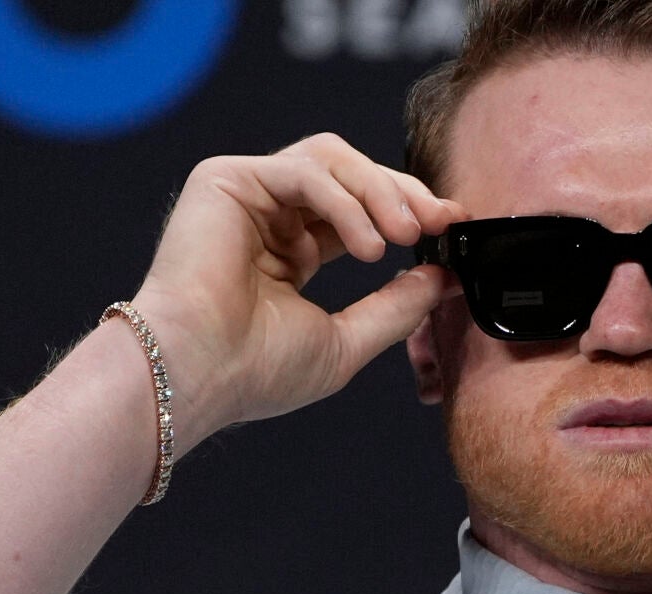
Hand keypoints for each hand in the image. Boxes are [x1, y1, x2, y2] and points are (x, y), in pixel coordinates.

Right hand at [128, 133, 463, 444]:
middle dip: (404, 194)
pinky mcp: (226, 179)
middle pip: (352, 173)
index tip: (453, 227)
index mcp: (291, 251)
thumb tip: (442, 278)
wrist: (197, 375)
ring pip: (332, 160)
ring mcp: (247, 194)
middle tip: (439, 222)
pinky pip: (305, 172)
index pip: (361, 210)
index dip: (409, 211)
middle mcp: (269, 217)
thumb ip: (396, 307)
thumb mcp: (348, 340)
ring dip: (379, 192)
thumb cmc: (256, 371)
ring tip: (405, 237)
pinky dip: (346, 204)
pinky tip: (366, 247)